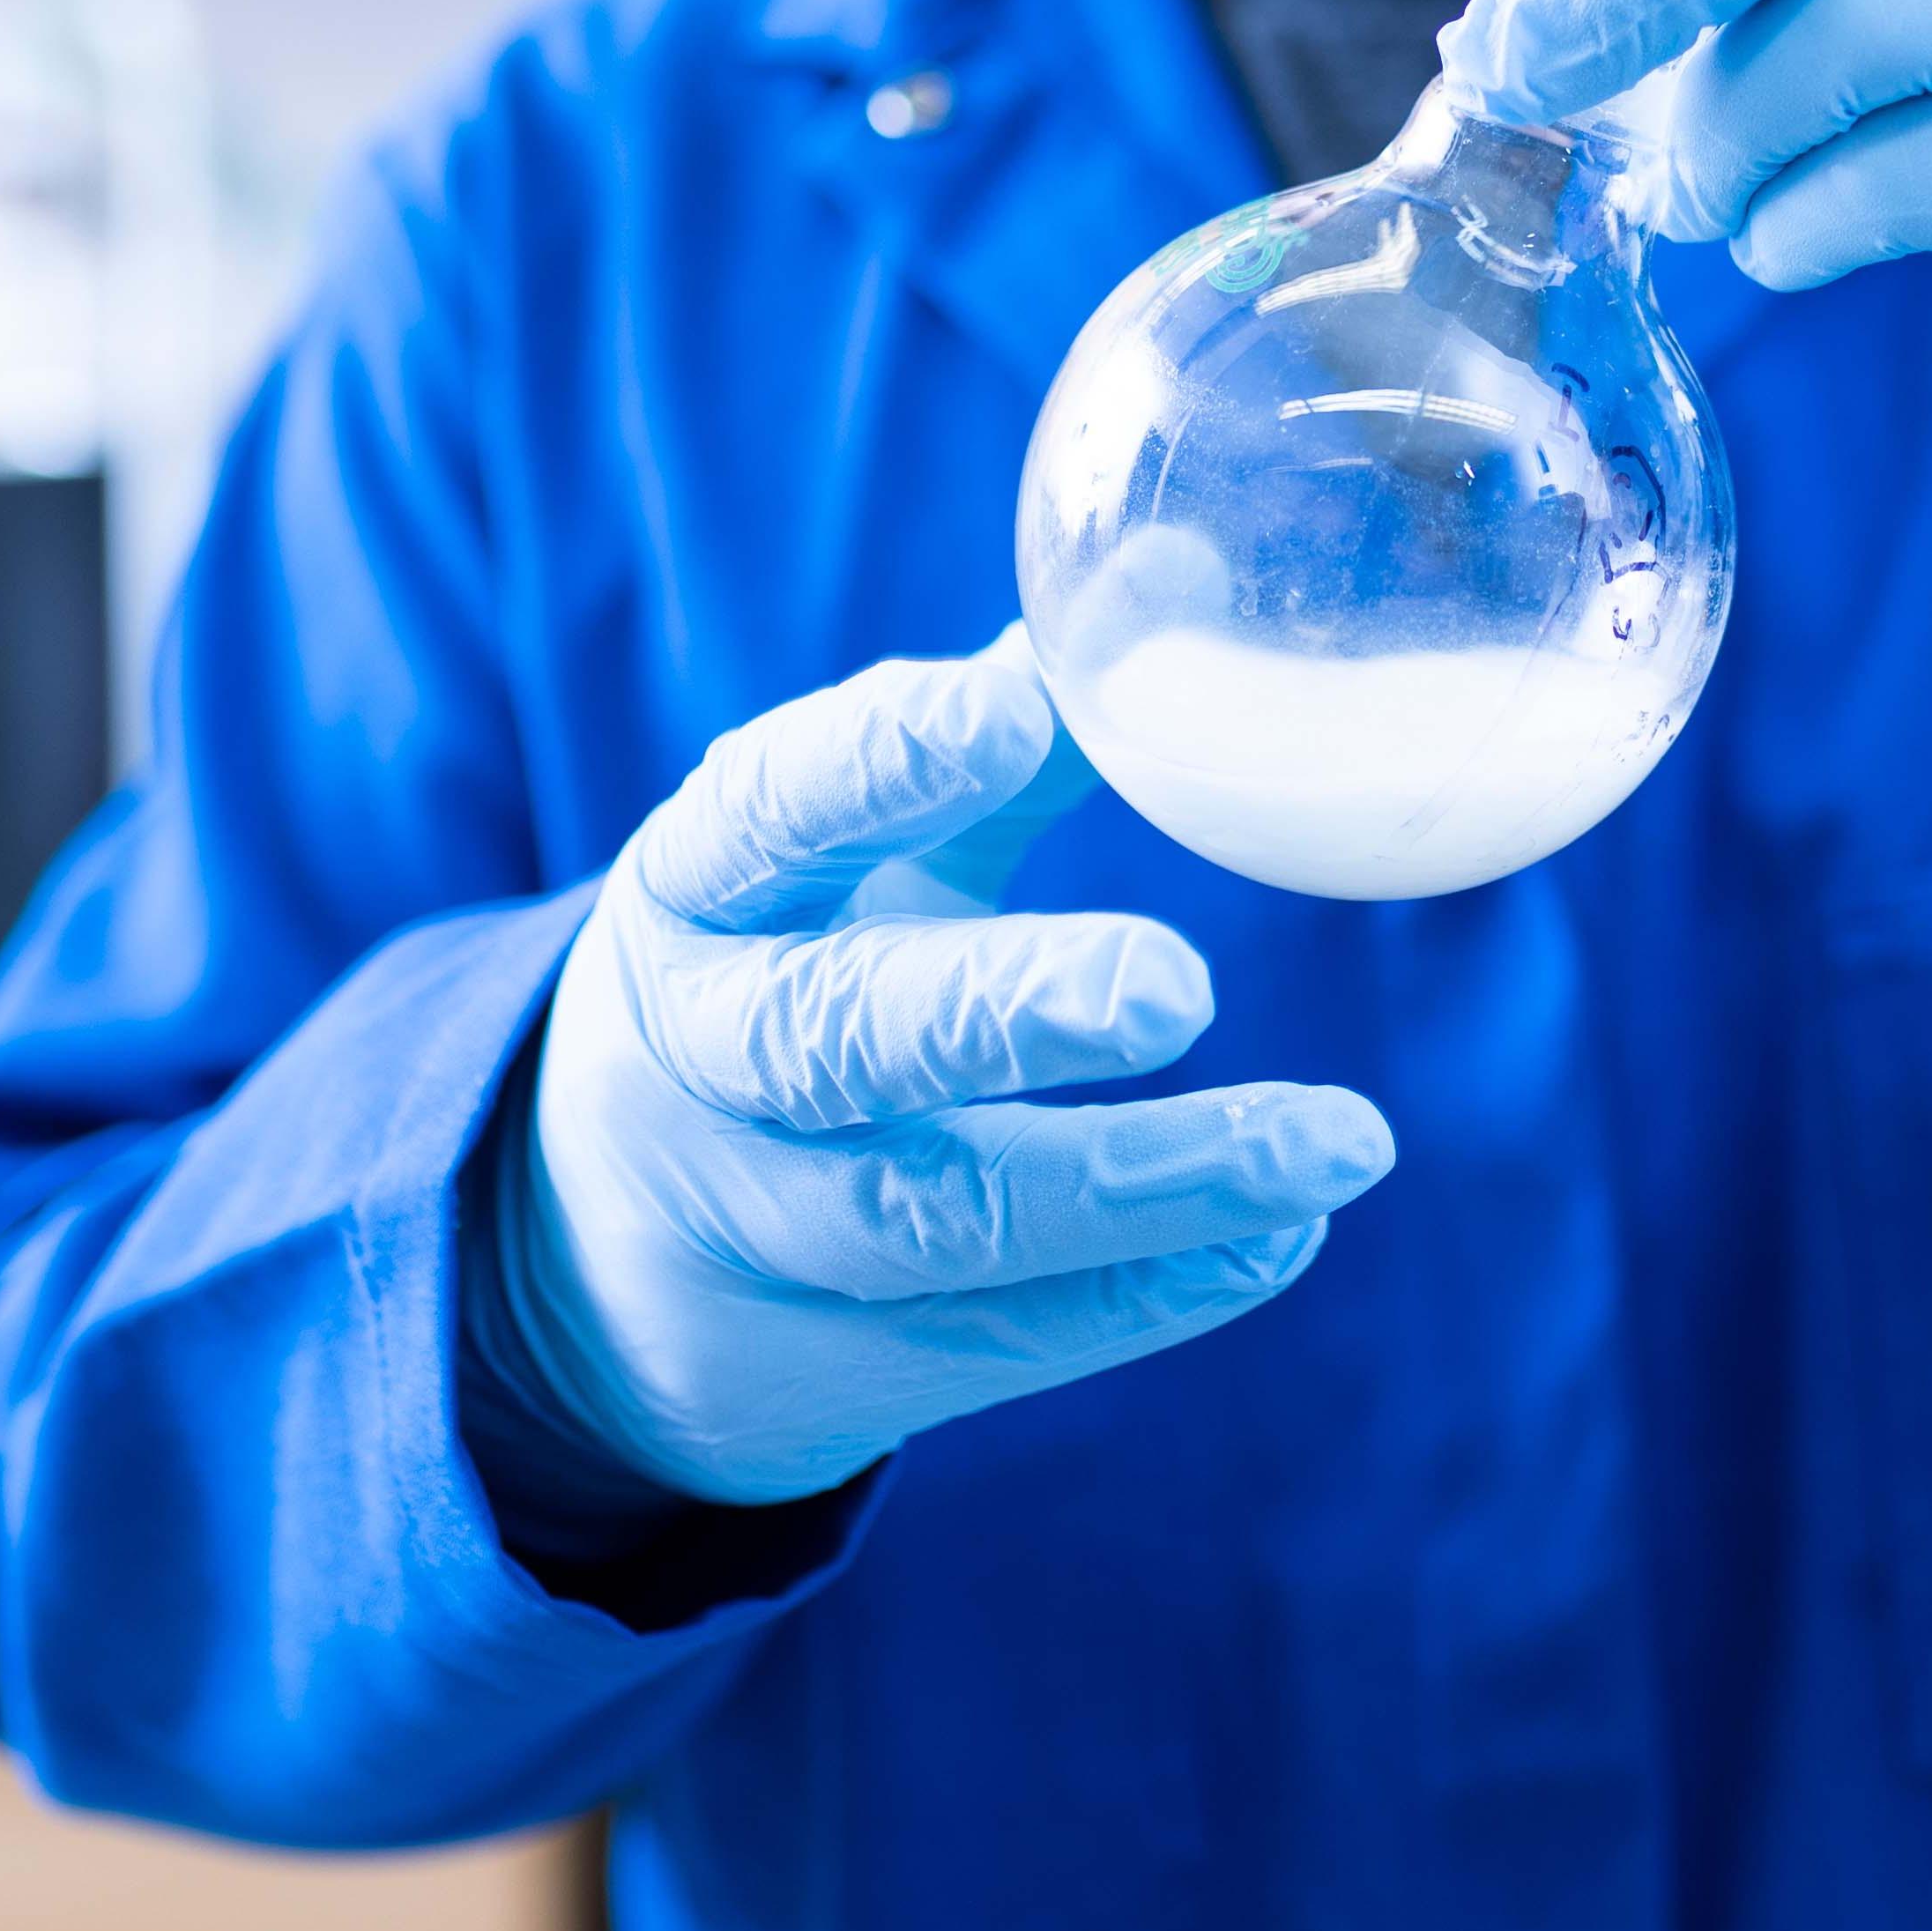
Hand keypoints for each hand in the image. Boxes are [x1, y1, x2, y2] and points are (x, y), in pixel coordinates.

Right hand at [504, 630, 1392, 1507]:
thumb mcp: (833, 852)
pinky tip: (1285, 1230)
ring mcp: (772, 1226)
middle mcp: (714, 1062)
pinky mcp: (851, 1356)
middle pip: (839, 1041)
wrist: (595, 1258)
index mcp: (696, 894)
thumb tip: (1175, 574)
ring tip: (1335, 1143)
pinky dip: (1156, 1287)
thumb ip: (992, 732)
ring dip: (1150, 1186)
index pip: (767, 813)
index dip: (877, 762)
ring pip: (944, 1214)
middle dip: (1007, 1009)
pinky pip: (1012, 1329)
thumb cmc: (777, 973)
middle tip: (1177, 984)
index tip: (1009, 706)